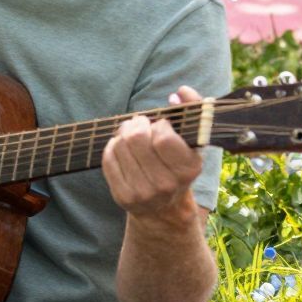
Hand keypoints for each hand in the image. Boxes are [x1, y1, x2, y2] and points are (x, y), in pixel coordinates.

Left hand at [104, 86, 205, 228]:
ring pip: (120, 145)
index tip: (162, 125)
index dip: (160, 125)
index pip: (164, 137)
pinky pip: (108, 158)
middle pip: (137, 138)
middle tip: (140, 122)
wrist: (164, 209)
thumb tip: (180, 91)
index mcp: (188, 169)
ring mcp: (143, 192)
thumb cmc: (178, 166)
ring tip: (131, 132)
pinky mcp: (122, 196)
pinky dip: (113, 146)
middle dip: (137, 124)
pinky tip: (122, 147)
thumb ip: (193, 111)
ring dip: (123, 133)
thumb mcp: (193, 142)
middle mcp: (166, 184)